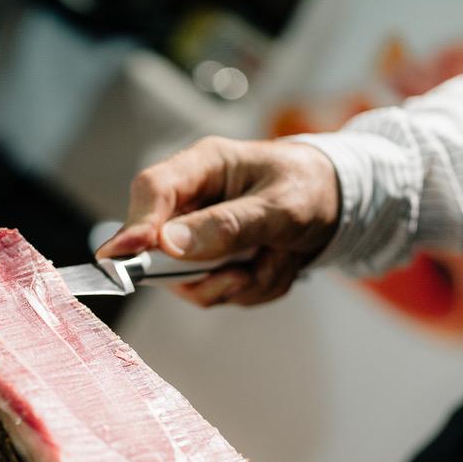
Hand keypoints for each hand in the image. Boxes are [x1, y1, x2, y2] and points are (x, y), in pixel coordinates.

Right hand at [95, 137, 339, 306]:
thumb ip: (228, 225)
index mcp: (203, 167)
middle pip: (161, 251)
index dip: (133, 226)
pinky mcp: (213, 263)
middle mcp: (192, 203)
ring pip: (192, 283)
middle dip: (207, 273)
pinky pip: (220, 294)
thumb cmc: (310, 187)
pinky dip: (256, 288)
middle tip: (245, 273)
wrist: (341, 205)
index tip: (121, 257)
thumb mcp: (280, 206)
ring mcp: (199, 237)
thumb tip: (169, 245)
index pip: (152, 191)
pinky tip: (279, 264)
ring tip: (278, 260)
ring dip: (241, 283)